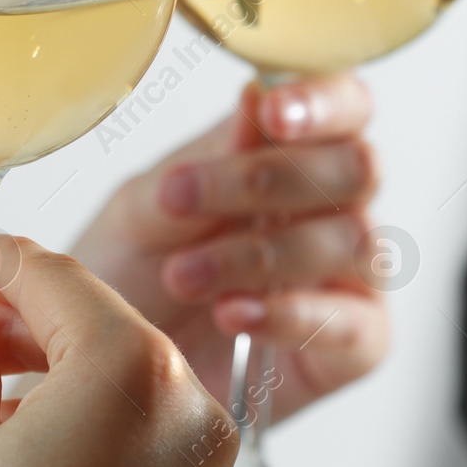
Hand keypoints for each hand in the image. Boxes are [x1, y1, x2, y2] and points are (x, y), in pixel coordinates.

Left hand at [73, 74, 387, 422]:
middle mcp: (333, 206)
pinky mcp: (355, 344)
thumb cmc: (130, 273)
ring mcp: (351, 275)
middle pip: (356, 167)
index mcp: (290, 152)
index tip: (272, 111)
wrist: (110, 367)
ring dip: (258, 255)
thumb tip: (256, 99)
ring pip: (353, 242)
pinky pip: (352, 323)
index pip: (344, 104)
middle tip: (181, 197)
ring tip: (182, 275)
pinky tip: (233, 313)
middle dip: (268, 179)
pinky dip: (289, 315)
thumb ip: (204, 161)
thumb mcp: (142, 210)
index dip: (323, 99)